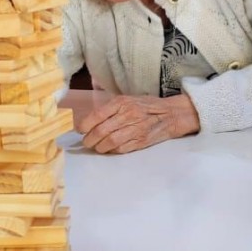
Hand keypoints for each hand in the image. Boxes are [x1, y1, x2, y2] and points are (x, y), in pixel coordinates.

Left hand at [78, 93, 199, 153]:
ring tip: (97, 147)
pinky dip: (112, 151)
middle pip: (101, 131)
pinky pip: (121, 149)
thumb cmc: (145, 106)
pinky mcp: (141, 141)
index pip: (97, 115)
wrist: (171, 114)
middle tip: (86, 142)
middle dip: (89, 140)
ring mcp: (135, 129)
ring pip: (109, 142)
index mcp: (122, 102)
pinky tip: (109, 149)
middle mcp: (128, 114)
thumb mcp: (127, 99)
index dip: (85, 125)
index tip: (80, 130)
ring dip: (99, 147)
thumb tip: (88, 121)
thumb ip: (109, 108)